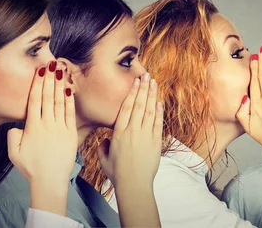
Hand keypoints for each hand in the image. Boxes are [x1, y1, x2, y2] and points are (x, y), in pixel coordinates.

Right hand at [7, 60, 76, 214]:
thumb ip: (12, 136)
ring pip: (60, 103)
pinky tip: (69, 89)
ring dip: (60, 85)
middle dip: (49, 79)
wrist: (49, 182)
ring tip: (61, 70)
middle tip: (51, 63)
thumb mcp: (14, 153)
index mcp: (32, 128)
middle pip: (48, 97)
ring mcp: (60, 129)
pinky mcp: (71, 135)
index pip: (35, 100)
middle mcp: (47, 125)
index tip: (39, 71)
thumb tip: (17, 125)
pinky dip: (70, 101)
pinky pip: (70, 114)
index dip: (37, 84)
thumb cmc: (31, 168)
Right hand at [97, 72, 162, 188]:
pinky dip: (158, 111)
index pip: (126, 107)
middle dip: (143, 88)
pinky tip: (159, 102)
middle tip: (146, 75)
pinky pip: (158, 123)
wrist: (133, 185)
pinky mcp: (155, 142)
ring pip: (149, 110)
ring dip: (151, 95)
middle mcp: (132, 130)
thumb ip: (102, 147)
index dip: (131, 93)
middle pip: (138, 104)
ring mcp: (145, 135)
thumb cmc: (117, 173)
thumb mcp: (104, 159)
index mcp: (118, 132)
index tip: (135, 82)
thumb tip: (105, 141)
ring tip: (154, 83)